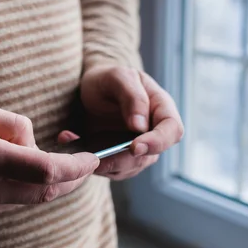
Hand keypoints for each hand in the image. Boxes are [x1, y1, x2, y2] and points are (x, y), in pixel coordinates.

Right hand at [0, 101, 99, 224]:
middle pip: (44, 193)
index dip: (76, 167)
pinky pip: (6, 206)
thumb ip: (14, 124)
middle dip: (71, 180)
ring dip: (43, 184)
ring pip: (27, 201)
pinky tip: (8, 174)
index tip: (92, 158)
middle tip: (83, 165)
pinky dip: (18, 191)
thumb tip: (36, 144)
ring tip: (44, 163)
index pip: (46, 170)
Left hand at [59, 65, 183, 180]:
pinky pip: (111, 170)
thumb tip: (141, 126)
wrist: (87, 90)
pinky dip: (93, 164)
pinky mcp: (119, 158)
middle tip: (100, 157)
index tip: (135, 146)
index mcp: (160, 108)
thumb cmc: (105, 79)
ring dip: (107, 165)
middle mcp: (153, 131)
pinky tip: (76, 147)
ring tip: (83, 150)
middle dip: (125, 160)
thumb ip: (132, 96)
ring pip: (130, 168)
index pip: (172, 131)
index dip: (158, 142)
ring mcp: (137, 147)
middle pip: (150, 156)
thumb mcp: (116, 77)